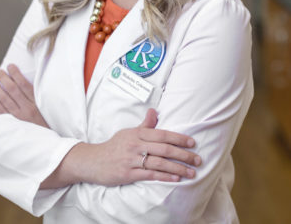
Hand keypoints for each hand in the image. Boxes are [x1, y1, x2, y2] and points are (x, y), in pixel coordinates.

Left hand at [0, 64, 48, 127]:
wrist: (45, 142)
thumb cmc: (48, 121)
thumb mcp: (47, 107)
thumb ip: (38, 95)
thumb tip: (26, 81)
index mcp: (37, 102)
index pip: (23, 84)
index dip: (15, 73)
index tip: (10, 66)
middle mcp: (27, 109)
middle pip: (12, 89)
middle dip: (3, 78)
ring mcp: (19, 117)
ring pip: (4, 99)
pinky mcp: (13, 124)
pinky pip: (1, 110)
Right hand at [58, 108, 200, 186]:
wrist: (93, 161)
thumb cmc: (114, 146)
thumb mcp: (128, 132)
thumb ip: (144, 125)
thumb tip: (154, 111)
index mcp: (137, 133)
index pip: (162, 134)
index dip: (179, 138)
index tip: (192, 143)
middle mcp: (135, 144)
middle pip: (164, 148)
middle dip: (183, 154)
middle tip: (198, 159)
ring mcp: (132, 159)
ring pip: (160, 162)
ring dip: (178, 168)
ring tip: (192, 172)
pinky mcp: (128, 173)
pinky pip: (150, 174)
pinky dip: (165, 176)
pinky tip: (176, 179)